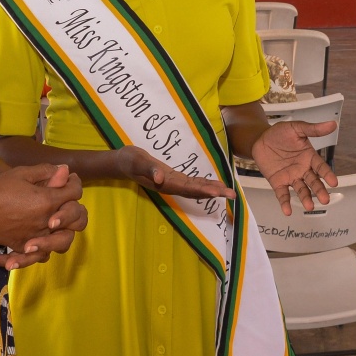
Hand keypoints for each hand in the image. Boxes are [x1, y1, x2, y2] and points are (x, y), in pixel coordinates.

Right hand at [0, 163, 86, 269]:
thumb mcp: (21, 174)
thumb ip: (46, 172)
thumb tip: (65, 170)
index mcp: (48, 200)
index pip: (75, 192)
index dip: (74, 183)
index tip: (67, 179)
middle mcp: (46, 221)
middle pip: (78, 219)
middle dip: (76, 209)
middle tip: (65, 202)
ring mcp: (36, 237)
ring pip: (63, 242)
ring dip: (63, 233)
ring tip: (55, 225)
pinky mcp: (22, 247)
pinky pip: (40, 256)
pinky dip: (40, 252)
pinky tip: (36, 243)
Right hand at [114, 146, 234, 199]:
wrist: (123, 162)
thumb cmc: (130, 160)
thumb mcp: (139, 162)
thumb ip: (149, 169)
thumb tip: (160, 178)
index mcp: (166, 183)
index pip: (189, 189)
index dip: (205, 191)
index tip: (219, 193)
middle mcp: (171, 185)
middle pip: (196, 191)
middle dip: (214, 192)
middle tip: (232, 195)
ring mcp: (172, 182)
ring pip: (196, 188)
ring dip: (212, 190)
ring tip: (228, 191)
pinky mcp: (173, 177)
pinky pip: (192, 183)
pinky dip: (204, 184)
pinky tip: (213, 185)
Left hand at [250, 120, 338, 215]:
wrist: (260, 138)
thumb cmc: (280, 133)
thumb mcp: (297, 128)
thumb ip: (313, 129)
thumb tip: (332, 124)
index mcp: (309, 157)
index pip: (321, 167)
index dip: (327, 174)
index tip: (334, 182)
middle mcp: (302, 169)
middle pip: (313, 182)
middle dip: (319, 191)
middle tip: (325, 199)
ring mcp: (290, 177)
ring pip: (300, 189)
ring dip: (305, 198)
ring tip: (309, 207)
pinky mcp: (278, 182)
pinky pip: (282, 194)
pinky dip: (285, 202)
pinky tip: (287, 211)